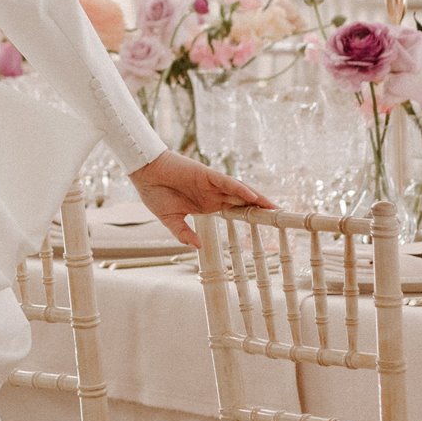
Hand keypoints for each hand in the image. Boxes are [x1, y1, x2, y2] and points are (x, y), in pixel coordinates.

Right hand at [129, 150, 271, 251]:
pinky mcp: (206, 174)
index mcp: (206, 204)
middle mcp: (212, 194)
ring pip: (239, 190)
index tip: (264, 224)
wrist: (142, 173)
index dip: (249, 216)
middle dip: (259, 208)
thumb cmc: (154, 192)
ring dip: (255, 198)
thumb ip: (183, 233)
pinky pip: (226, 181)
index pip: (233, 211)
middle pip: (242, 201)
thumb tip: (197, 246)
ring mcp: (210, 184)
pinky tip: (251, 195)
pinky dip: (239, 188)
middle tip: (279, 215)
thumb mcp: (170, 219)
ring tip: (272, 206)